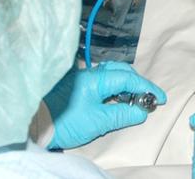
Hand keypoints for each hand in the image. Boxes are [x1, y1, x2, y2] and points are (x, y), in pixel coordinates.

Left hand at [44, 61, 165, 150]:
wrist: (34, 124)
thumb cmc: (65, 122)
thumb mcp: (97, 122)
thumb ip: (122, 114)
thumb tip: (142, 111)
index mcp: (97, 78)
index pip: (129, 78)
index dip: (147, 87)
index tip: (160, 98)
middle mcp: (90, 73)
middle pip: (121, 70)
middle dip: (138, 83)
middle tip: (148, 98)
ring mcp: (82, 78)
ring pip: (111, 73)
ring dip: (126, 84)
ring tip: (134, 99)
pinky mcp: (77, 85)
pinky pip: (102, 80)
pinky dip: (114, 87)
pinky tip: (116, 99)